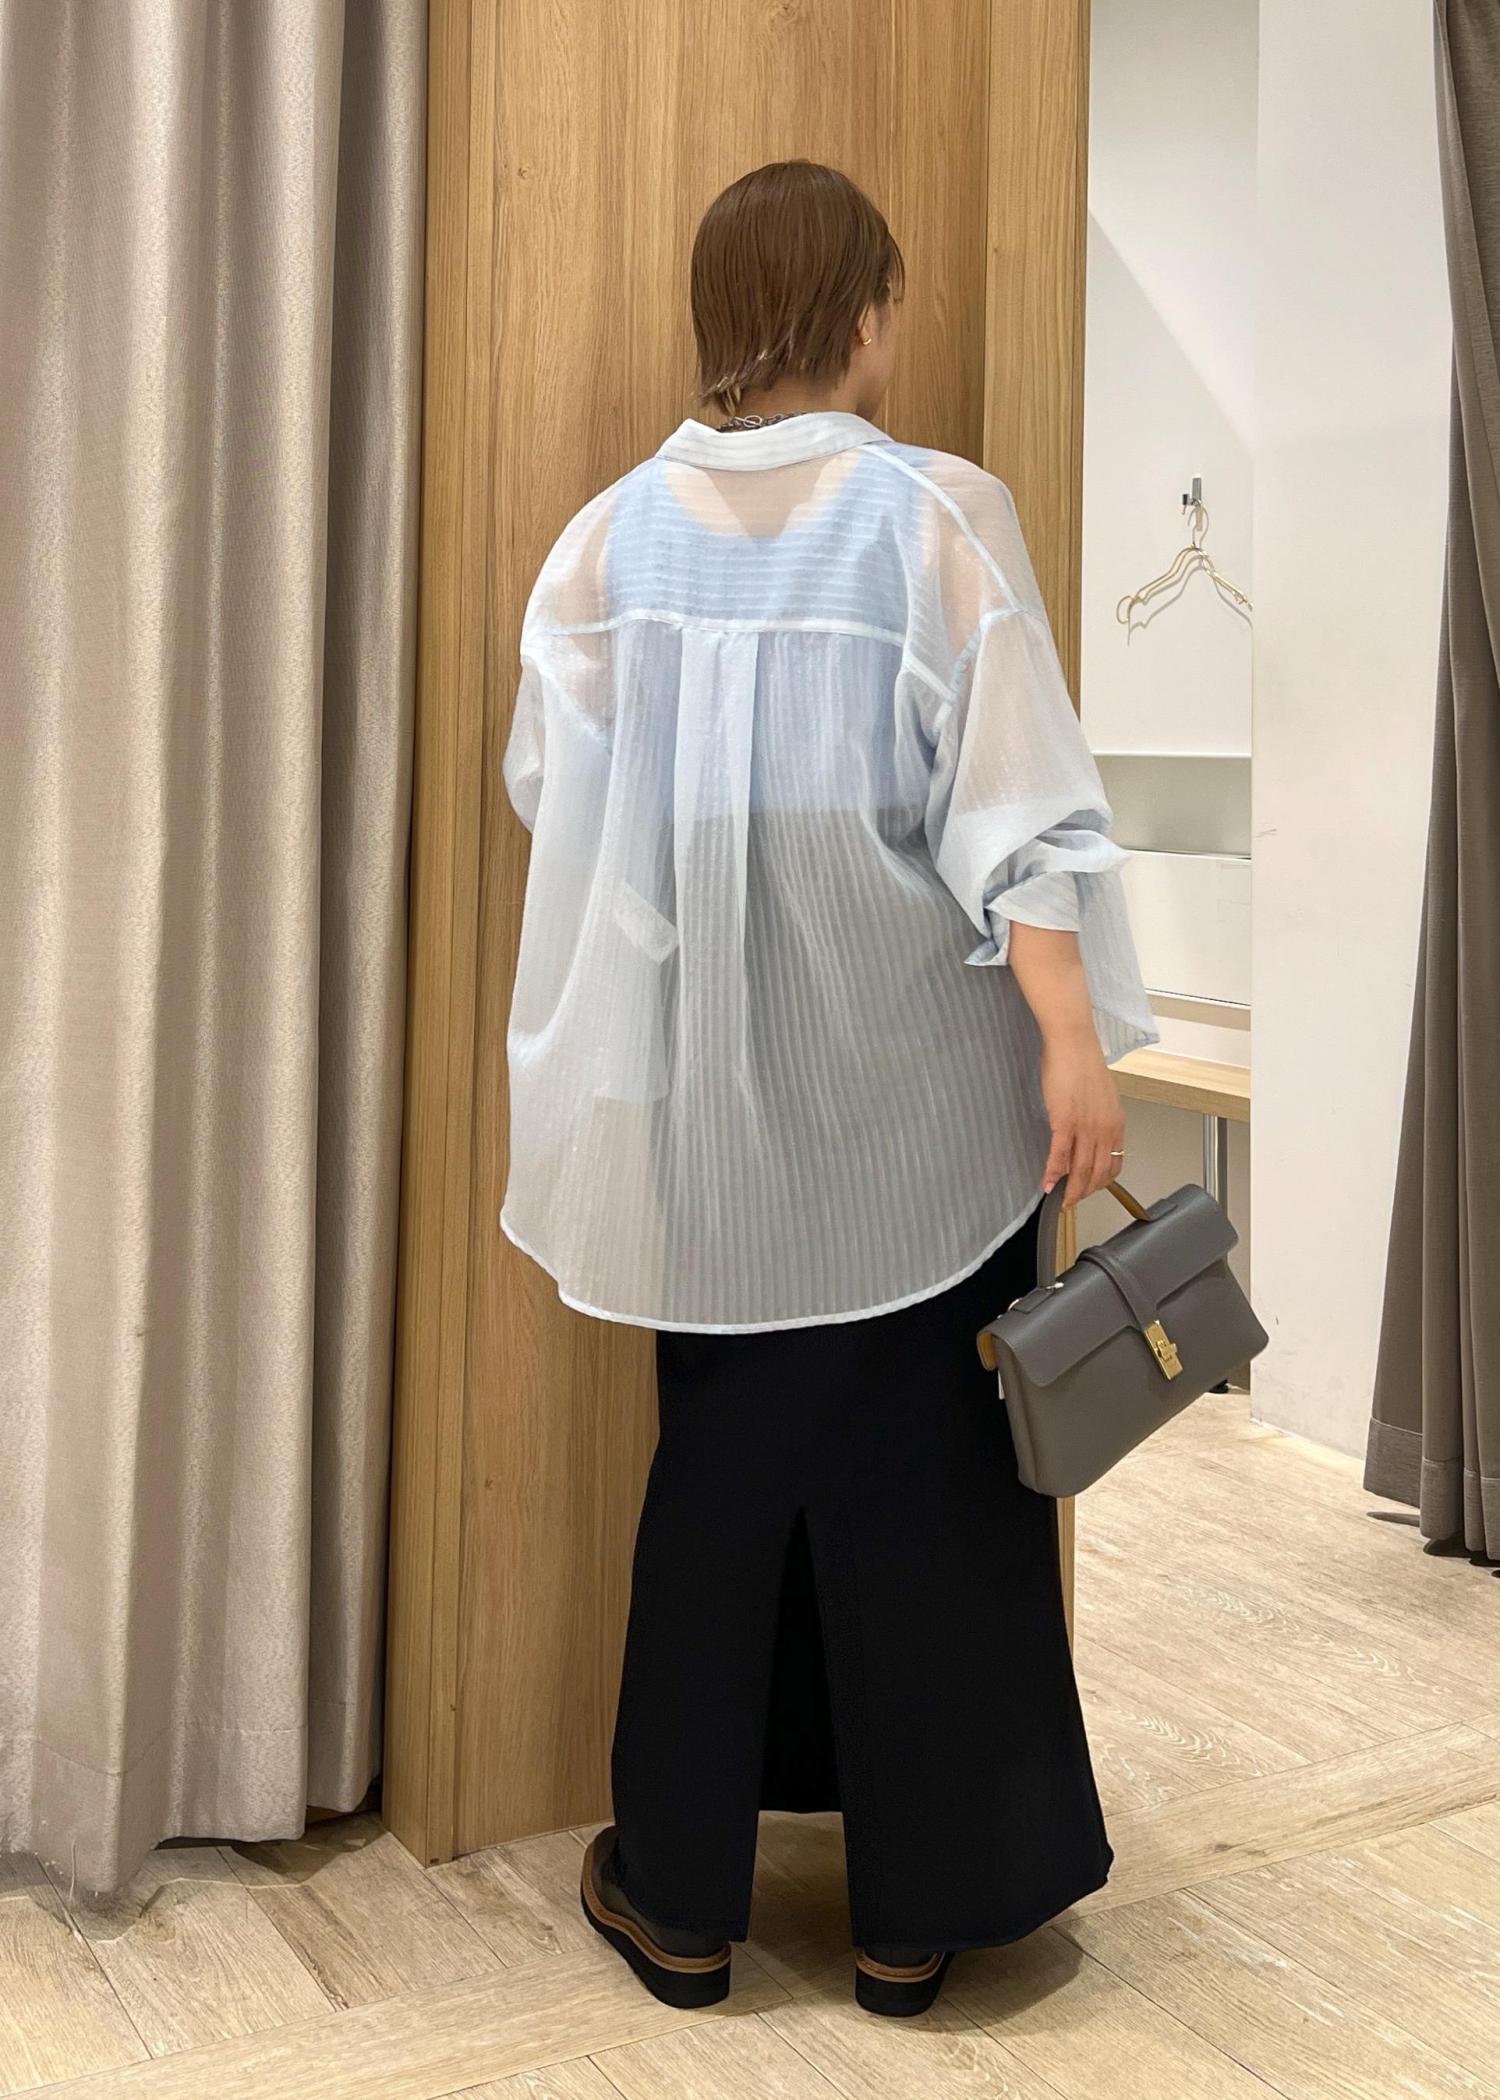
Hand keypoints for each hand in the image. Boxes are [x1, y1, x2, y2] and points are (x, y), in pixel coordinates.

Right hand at [1039, 1033, 1124, 1208]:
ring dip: (1070, 1190)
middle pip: (1097, 1173)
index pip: (1113, 1163)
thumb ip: (1099, 1116)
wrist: (1073, 1044)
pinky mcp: (1065, 1122)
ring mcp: (1085, 1128)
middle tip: (1073, 1202)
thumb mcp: (1101, 1095)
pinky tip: (1047, 1185)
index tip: (1091, 1189)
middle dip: (1085, 1192)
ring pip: (1080, 1170)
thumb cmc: (1083, 1063)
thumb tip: (1090, 1130)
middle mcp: (1105, 1129)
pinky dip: (1053, 1174)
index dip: (1102, 1182)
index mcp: (1116, 1123)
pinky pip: (1059, 1157)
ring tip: (1061, 1201)